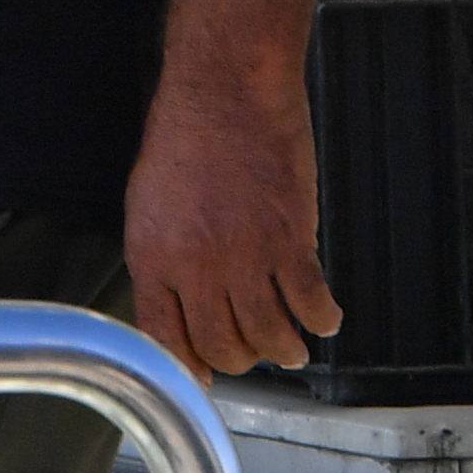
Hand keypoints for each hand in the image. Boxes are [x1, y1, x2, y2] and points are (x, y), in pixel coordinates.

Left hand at [126, 61, 337, 377]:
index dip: (188, 369)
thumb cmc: (185, 139)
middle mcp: (195, 265)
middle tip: (254, 353)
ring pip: (269, 336)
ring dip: (284, 349)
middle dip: (241, 360)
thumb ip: (161, 262)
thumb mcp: (148, 205)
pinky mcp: (290, 240)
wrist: (225, 92)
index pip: (164, 339)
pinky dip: (322, 319)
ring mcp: (245, 256)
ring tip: (291, 346)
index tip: (204, 380)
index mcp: (152, 256)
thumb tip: (175, 313)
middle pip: (222, 346)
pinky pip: (310, 303)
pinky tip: (324, 316)